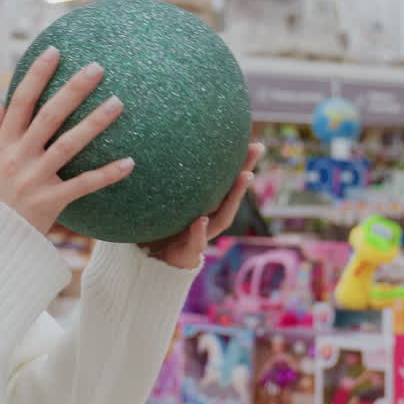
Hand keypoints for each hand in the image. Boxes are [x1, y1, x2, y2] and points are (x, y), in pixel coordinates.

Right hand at [0, 46, 132, 233]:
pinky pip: (83, 184)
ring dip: (94, 122)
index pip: (21, 101)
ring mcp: (35, 179)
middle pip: (48, 115)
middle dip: (72, 89)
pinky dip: (107, 174)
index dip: (36, 75)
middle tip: (96, 68)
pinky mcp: (51, 201)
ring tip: (118, 103)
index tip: (55, 52)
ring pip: (68, 144)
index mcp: (3, 144)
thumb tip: (2, 104)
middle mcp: (18, 156)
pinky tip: (129, 162)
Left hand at [137, 142, 265, 268]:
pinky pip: (195, 243)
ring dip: (234, 197)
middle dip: (244, 170)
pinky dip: (198, 232)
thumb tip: (147, 144)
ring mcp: (200, 236)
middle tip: (257, 148)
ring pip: (222, 217)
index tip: (250, 139)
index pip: (222, 181)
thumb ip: (158, 179)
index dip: (237, 161)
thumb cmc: (152, 228)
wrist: (146, 264)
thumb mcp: (155, 199)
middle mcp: (206, 218)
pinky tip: (200, 220)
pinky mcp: (187, 254)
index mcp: (201, 205)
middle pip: (230, 194)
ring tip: (244, 175)